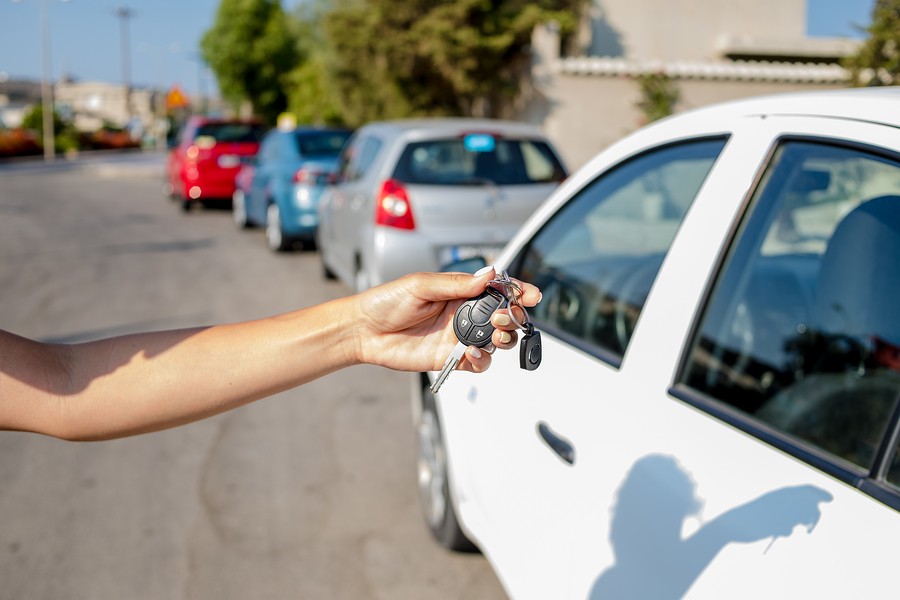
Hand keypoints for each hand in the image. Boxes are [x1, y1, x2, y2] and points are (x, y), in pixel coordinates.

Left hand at [351, 268, 541, 372]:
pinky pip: (477, 364)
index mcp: (460, 292)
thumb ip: (456, 284)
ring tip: (496, 335)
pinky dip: (482, 360)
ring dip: (504, 339)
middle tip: (507, 317)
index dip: (517, 292)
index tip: (531, 295)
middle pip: (503, 317)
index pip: (497, 290)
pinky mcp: (450, 359)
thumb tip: (488, 275)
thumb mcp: (422, 285)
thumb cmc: (387, 302)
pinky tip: (473, 353)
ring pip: (496, 342)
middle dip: (514, 317)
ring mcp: (458, 338)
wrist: (363, 330)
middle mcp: (464, 315)